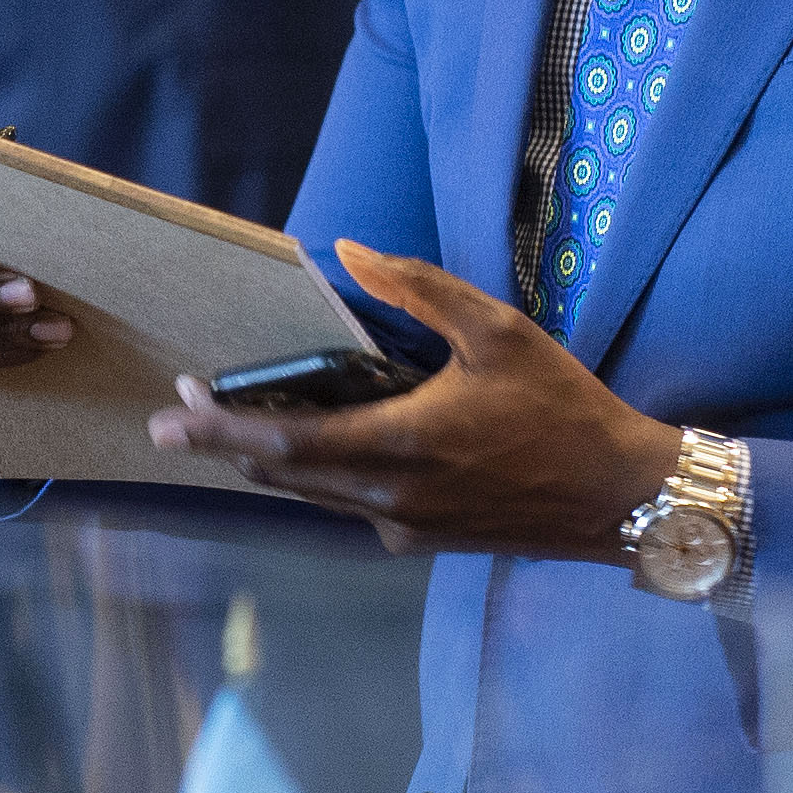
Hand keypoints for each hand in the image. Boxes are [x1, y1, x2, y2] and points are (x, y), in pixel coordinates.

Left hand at [147, 241, 676, 559]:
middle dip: (226, 444)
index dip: (221, 429)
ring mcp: (402, 526)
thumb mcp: (497, 332)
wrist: (619, 498)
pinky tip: (323, 446)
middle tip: (178, 417)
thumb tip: (351, 252)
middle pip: (282, 475)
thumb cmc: (561, 409)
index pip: (283, 443)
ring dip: (268, 461)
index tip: (173, 414)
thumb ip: (418, 291)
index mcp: (398, 445)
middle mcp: (387, 497)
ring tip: (234, 425)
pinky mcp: (421, 540)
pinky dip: (320, 476)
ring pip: (312, 494)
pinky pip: (350, 504)